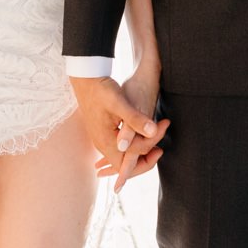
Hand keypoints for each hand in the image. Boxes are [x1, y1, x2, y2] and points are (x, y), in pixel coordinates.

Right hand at [98, 61, 164, 189]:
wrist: (85, 80)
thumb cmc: (102, 89)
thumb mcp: (119, 103)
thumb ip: (135, 119)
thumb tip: (152, 132)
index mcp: (107, 141)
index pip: (131, 159)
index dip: (150, 146)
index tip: (162, 127)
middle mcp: (103, 145)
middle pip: (126, 166)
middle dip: (146, 161)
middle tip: (161, 149)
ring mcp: (102, 141)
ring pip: (123, 158)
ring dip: (140, 152)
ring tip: (155, 141)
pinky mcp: (104, 134)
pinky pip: (120, 150)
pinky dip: (133, 148)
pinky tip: (143, 138)